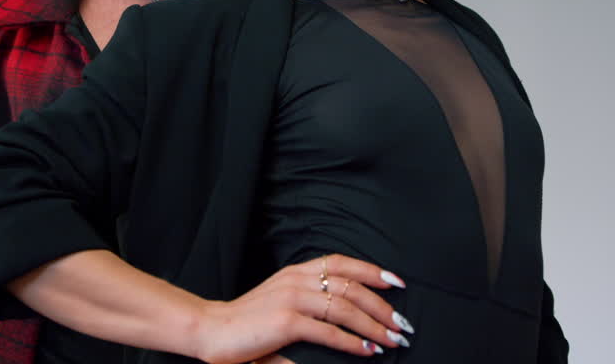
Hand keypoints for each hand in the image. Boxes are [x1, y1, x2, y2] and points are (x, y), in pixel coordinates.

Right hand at [192, 254, 410, 363]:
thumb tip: (347, 318)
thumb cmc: (247, 320)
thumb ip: (309, 302)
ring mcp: (292, 299)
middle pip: (351, 287)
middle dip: (383, 306)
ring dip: (375, 325)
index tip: (398, 283)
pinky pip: (329, 331)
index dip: (373, 271)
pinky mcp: (286, 322)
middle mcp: (297, 279)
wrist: (211, 328)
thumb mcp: (280, 299)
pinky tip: (368, 350)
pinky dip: (353, 342)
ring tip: (393, 339)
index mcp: (296, 271)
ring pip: (346, 308)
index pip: (342, 262)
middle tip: (403, 324)